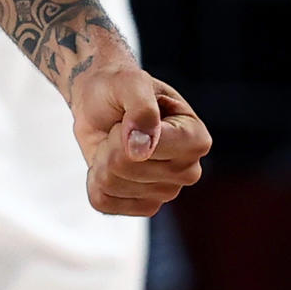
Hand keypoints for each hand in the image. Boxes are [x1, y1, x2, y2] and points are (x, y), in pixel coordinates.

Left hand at [67, 60, 209, 216]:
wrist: (101, 102)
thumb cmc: (121, 88)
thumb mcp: (131, 82)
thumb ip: (142, 107)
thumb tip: (142, 149)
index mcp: (196, 139)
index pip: (152, 147)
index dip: (128, 128)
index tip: (131, 114)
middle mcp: (187, 171)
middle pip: (127, 166)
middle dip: (112, 143)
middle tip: (120, 128)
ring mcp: (166, 193)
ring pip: (111, 184)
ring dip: (102, 158)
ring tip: (115, 143)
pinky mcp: (142, 207)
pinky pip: (102, 201)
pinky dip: (94, 179)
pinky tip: (108, 163)